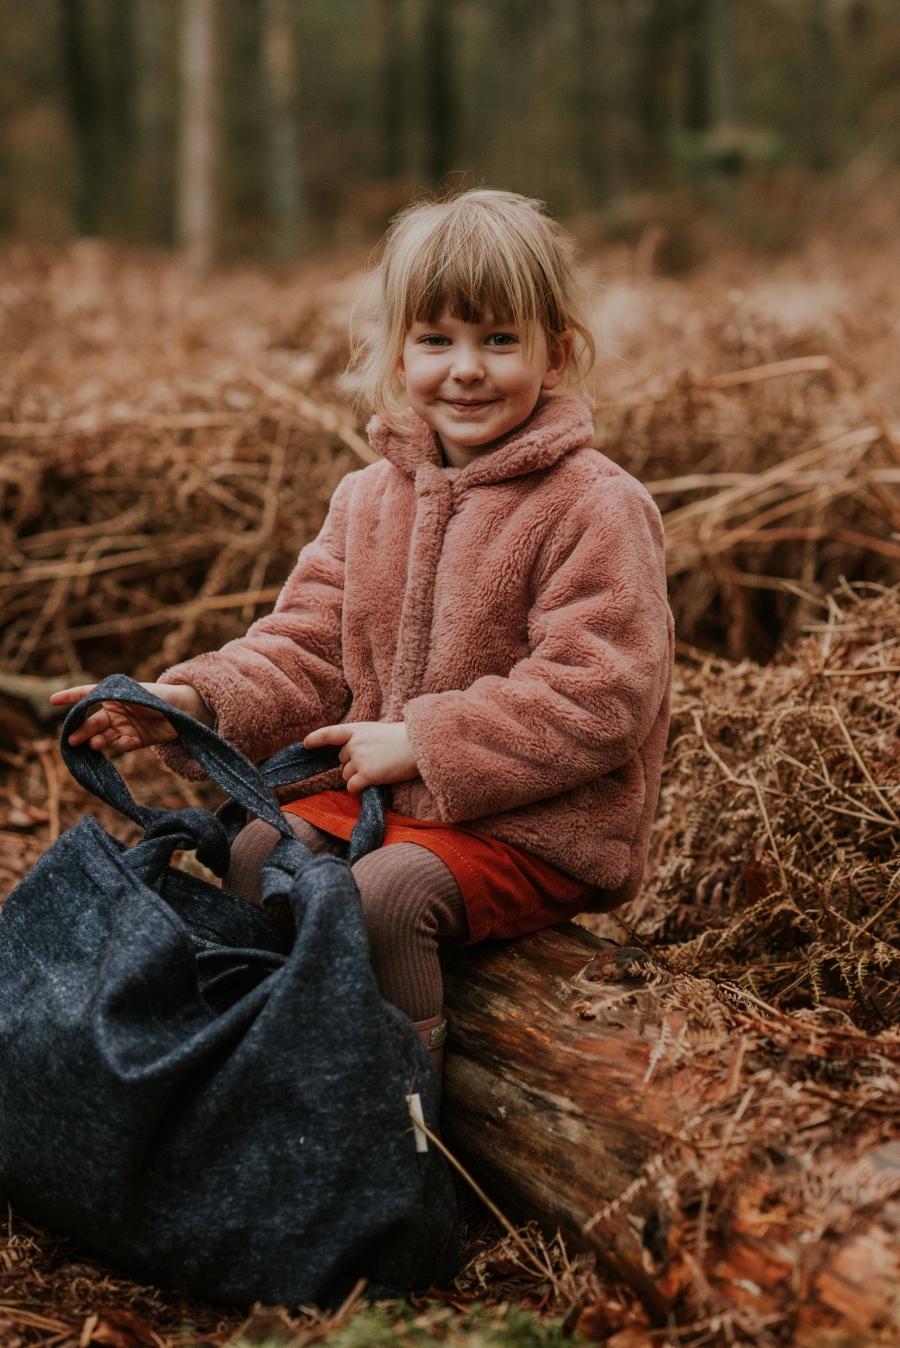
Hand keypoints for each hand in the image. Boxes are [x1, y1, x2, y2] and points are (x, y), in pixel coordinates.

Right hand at [49, 682, 214, 752]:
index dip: (71, 697)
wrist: (187, 711)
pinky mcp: (137, 739)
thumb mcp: (142, 693)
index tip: (53, 701)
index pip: (88, 695)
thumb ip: (123, 700)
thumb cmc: (164, 695)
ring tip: (95, 745)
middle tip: (72, 740)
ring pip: (105, 736)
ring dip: (98, 741)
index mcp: (115, 695)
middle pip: (93, 721)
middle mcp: (117, 712)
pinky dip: (125, 744)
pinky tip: (129, 742)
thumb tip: (104, 706)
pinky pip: (125, 744)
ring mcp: (125, 726)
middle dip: (82, 730)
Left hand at [304, 721, 418, 794]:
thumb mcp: (379, 732)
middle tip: (373, 764)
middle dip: (352, 765)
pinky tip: (366, 790)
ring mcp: (358, 759)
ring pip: (346, 775)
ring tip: (376, 774)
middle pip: (342, 761)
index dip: (317, 738)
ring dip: (357, 778)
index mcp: (357, 729)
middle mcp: (353, 744)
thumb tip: (356, 757)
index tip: (306, 743)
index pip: (331, 733)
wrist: (418, 745)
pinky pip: (352, 788)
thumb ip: (364, 741)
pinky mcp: (366, 775)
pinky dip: (357, 791)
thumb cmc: (404, 739)